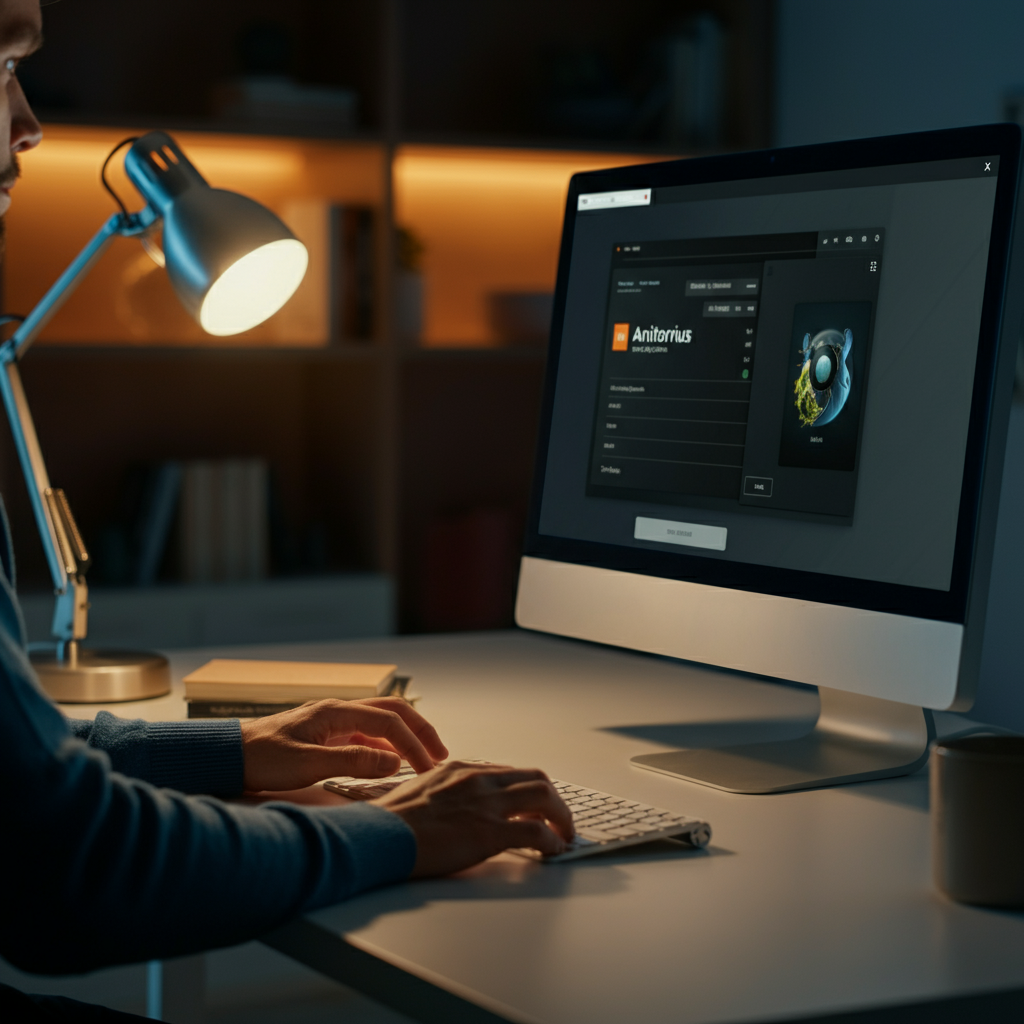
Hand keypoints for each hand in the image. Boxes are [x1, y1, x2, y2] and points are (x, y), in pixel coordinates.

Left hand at [240, 698, 447, 791]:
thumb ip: (352, 762)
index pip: (388, 722)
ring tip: (423, 758)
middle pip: (392, 711)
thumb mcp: (307, 765)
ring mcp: (332, 721)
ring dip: (405, 737)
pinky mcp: (326, 734)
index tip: (428, 768)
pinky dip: (386, 746)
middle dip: (420, 730)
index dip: (413, 744)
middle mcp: (338, 710)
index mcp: (335, 712)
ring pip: (381, 721)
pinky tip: (391, 764)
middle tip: (440, 754)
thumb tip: (394, 763)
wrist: (226, 756)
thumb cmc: (261, 758)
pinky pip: (366, 734)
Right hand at [372, 761, 573, 876]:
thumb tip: (458, 808)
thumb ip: (446, 793)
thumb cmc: (390, 821)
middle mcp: (479, 779)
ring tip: (564, 834)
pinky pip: (536, 832)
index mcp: (462, 769)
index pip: (509, 772)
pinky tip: (552, 851)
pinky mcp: (490, 831)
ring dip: (561, 817)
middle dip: (554, 798)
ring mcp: (486, 803)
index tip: (535, 803)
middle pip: (536, 778)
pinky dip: (551, 841)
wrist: (379, 834)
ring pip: (544, 797)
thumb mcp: (421, 792)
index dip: (528, 789)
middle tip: (559, 818)